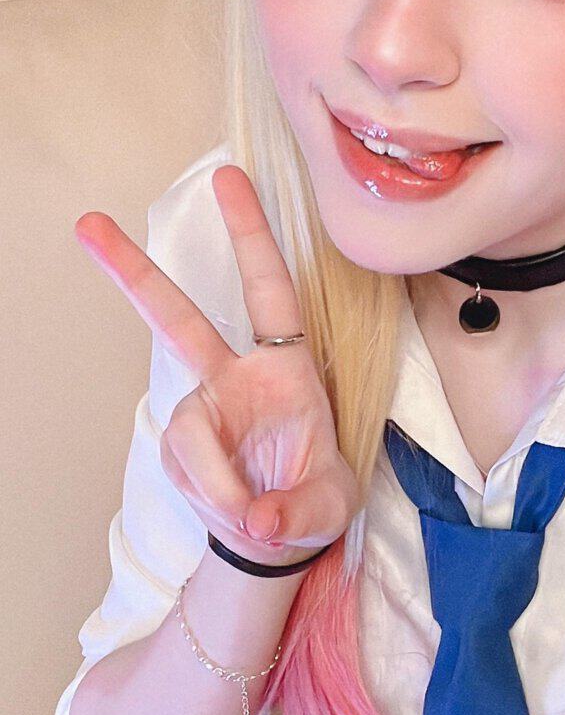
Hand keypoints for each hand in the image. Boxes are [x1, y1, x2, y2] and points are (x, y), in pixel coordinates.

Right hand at [75, 164, 359, 569]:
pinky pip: (187, 466)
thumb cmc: (314, 502)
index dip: (251, 234)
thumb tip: (258, 518)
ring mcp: (202, 409)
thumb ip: (298, 511)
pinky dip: (212, 494)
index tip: (229, 176)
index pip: (269, 290)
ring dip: (217, 477)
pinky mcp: (179, 444)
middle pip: (176, 317)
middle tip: (88, 223)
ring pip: (189, 428)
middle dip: (133, 272)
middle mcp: (236, 378)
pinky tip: (235, 510)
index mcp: (286, 368)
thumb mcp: (326, 508)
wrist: (278, 538)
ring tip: (251, 513)